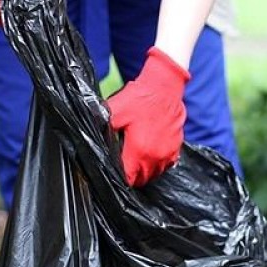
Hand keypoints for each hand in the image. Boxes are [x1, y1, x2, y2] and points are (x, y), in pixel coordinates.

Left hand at [107, 48, 189, 186]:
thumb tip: (89, 139)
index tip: (115, 170)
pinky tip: (150, 153)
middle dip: (131, 175)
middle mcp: (156, 157)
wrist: (165, 86)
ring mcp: (168, 153)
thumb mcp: (114, 111)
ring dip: (145, 170)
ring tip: (136, 159)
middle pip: (141, 180)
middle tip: (123, 164)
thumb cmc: (141, 98)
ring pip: (154, 174)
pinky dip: (157, 163)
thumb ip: (101, 127)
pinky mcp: (176, 148)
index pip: (128, 179)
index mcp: (139, 151)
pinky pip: (166, 165)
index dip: (120, 177)